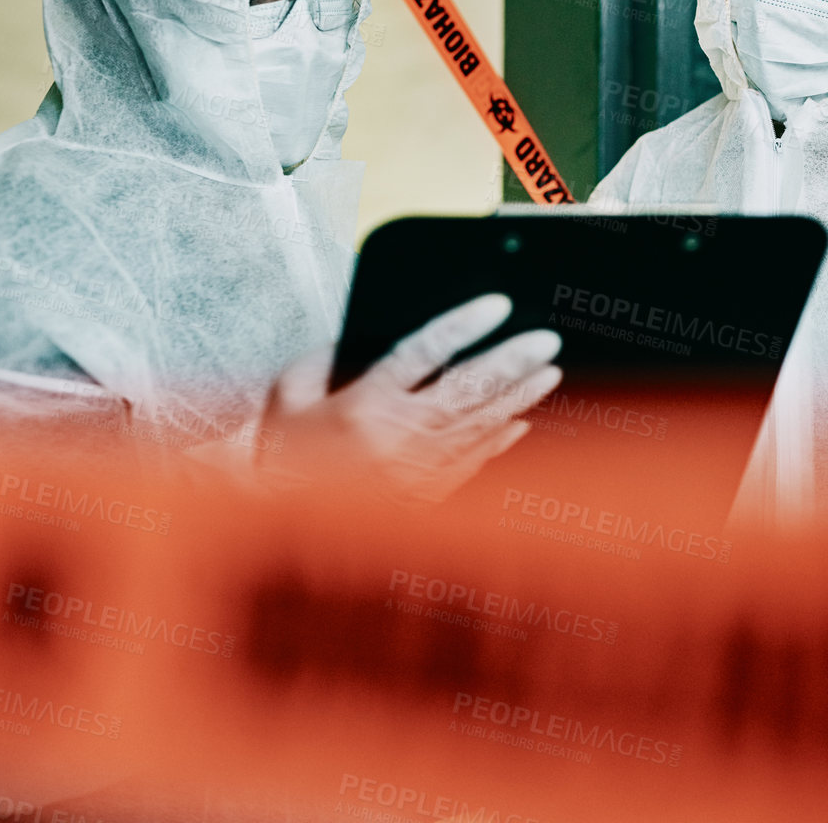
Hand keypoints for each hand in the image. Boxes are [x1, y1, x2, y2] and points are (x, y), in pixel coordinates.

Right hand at [260, 294, 561, 503]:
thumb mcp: (289, 393)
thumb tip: (366, 333)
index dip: (463, 325)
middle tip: (547, 341)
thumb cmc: (282, 453)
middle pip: (468, 391)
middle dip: (512, 362)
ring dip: (519, 398)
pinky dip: (500, 441)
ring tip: (551, 373)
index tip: (498, 305)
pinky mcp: (424, 495)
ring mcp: (417, 470)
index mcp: (363, 404)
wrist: (277, 521)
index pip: (423, 352)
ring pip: (480, 427)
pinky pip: (473, 463)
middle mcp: (397, 437)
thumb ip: (326, 356)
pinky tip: (523, 422)